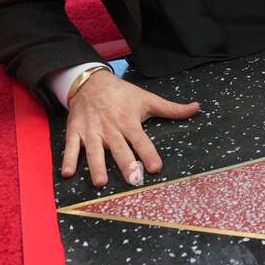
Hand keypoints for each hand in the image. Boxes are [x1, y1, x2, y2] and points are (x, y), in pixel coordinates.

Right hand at [61, 70, 199, 187]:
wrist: (91, 82)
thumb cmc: (122, 94)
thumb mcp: (148, 99)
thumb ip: (172, 108)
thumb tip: (196, 108)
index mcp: (129, 121)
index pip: (141, 140)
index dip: (148, 154)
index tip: (155, 168)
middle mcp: (111, 128)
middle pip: (119, 148)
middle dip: (125, 163)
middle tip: (131, 179)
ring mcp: (91, 131)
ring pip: (94, 151)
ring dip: (96, 166)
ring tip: (100, 182)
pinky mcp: (75, 132)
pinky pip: (71, 147)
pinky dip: (69, 160)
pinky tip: (68, 173)